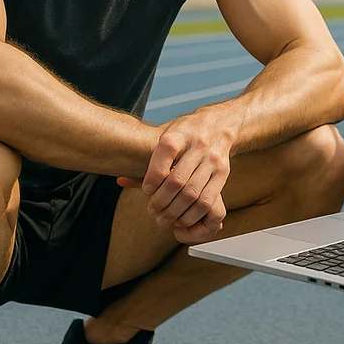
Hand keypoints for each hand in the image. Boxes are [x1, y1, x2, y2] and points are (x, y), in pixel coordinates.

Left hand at [115, 108, 233, 244]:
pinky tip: (182, 218)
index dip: (153, 177)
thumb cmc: (186, 134)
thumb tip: (120, 180)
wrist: (220, 125)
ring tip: (164, 218)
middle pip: (177, 180)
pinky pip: (207, 201)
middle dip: (161, 201)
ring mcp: (213, 160)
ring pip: (192, 194)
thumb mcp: (166, 136)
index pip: (165, 154)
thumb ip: (148, 160)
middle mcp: (198, 145)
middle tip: (152, 211)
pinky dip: (192, 214)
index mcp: (180, 133)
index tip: (146, 190)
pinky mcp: (223, 173)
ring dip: (175, 212)